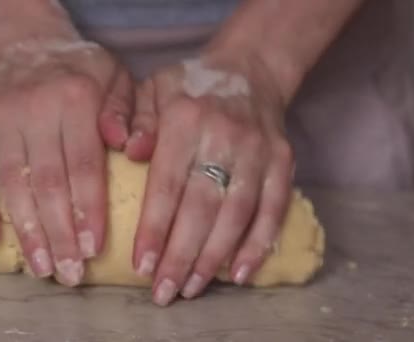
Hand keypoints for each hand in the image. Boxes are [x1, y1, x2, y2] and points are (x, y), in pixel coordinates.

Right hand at [0, 39, 133, 285]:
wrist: (27, 44)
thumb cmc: (82, 72)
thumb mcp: (117, 79)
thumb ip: (128, 112)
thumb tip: (128, 148)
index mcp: (77, 98)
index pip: (85, 165)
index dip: (88, 211)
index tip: (93, 251)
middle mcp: (36, 107)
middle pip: (48, 183)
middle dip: (59, 234)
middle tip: (68, 274)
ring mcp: (0, 115)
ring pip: (13, 183)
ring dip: (26, 230)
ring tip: (40, 268)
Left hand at [127, 55, 293, 304]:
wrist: (249, 70)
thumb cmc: (189, 87)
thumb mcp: (153, 89)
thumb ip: (138, 120)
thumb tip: (129, 152)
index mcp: (186, 119)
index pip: (168, 183)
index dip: (155, 227)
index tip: (141, 265)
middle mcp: (225, 136)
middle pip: (202, 206)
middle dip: (181, 254)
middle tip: (162, 292)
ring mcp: (259, 151)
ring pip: (237, 213)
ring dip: (215, 256)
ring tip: (192, 288)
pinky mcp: (283, 161)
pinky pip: (274, 209)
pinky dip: (259, 244)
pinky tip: (240, 274)